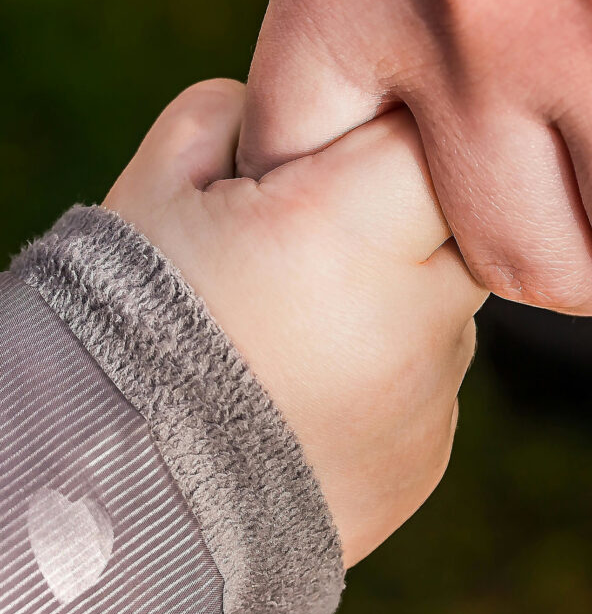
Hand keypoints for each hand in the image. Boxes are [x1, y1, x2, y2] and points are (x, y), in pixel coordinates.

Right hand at [105, 80, 484, 564]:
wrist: (109, 504)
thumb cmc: (122, 326)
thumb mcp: (157, 190)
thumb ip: (233, 116)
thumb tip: (293, 110)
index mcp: (348, 228)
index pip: (430, 136)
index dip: (387, 132)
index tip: (345, 150)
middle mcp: (414, 313)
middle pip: (459, 220)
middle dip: (402, 214)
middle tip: (320, 239)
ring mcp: (430, 393)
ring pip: (445, 304)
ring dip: (395, 297)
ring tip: (301, 326)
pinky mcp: (428, 454)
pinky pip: (430, 379)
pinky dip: (388, 370)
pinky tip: (310, 388)